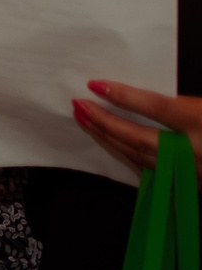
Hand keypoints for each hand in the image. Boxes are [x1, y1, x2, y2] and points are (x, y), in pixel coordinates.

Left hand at [74, 79, 201, 173]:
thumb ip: (174, 99)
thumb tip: (130, 92)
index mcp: (200, 121)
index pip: (157, 107)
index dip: (125, 97)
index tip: (94, 85)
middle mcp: (193, 151)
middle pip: (140, 138)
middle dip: (105, 122)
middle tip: (79, 105)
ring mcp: (189, 172)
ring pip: (139, 157)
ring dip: (108, 138)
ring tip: (84, 120)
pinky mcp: (186, 184)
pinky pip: (147, 170)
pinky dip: (124, 153)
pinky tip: (106, 141)